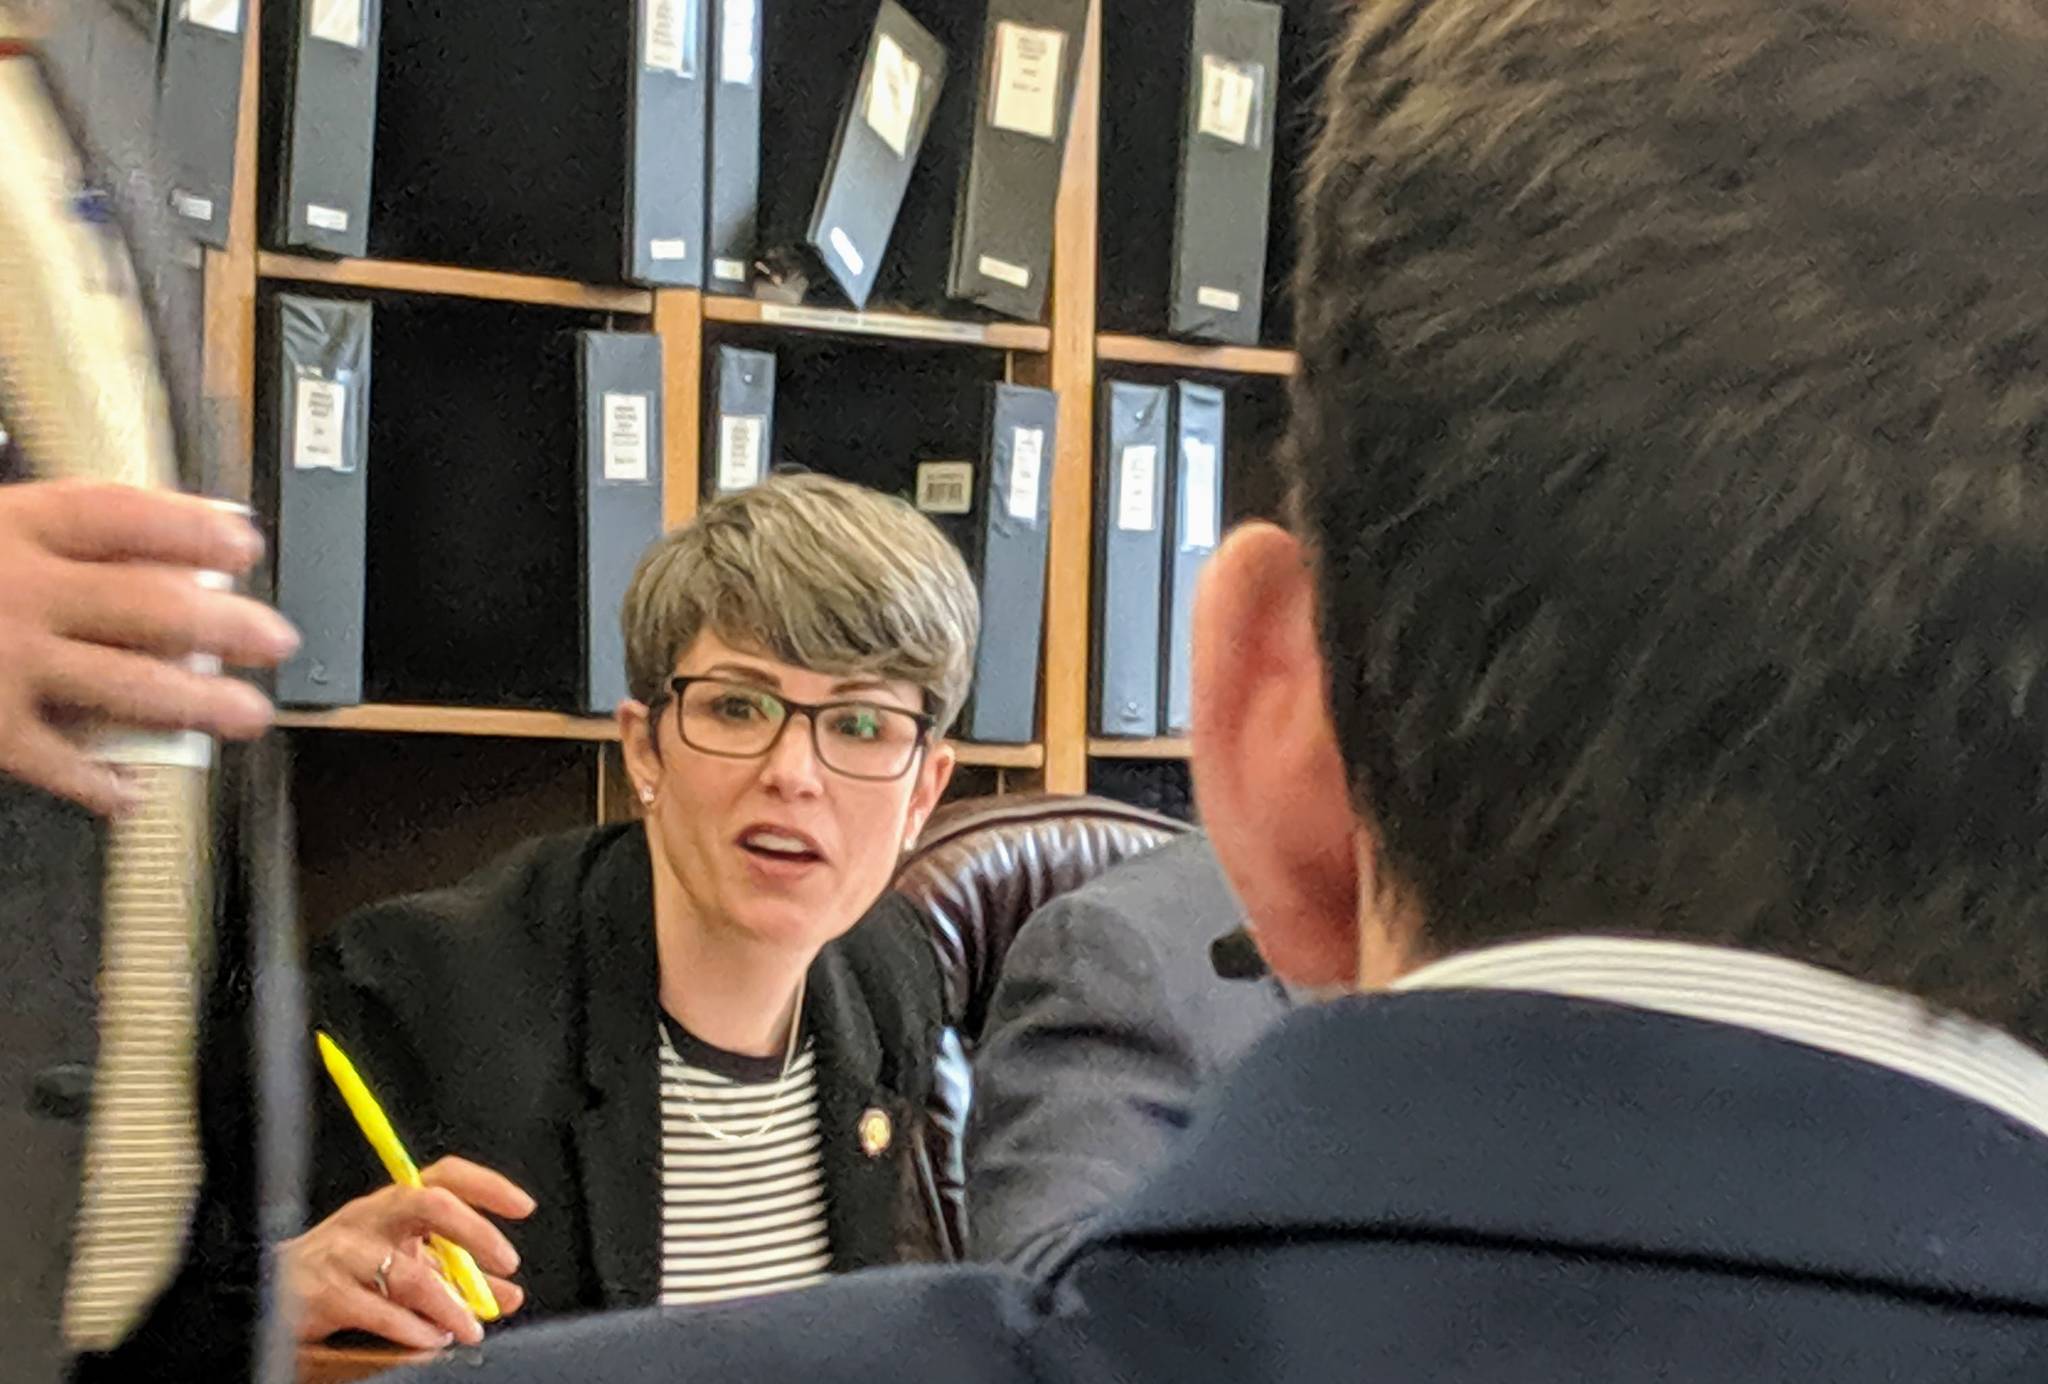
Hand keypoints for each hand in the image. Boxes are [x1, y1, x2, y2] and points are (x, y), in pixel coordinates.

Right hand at [0, 479, 298, 814]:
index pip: (118, 516)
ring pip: (124, 685)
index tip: (245, 542)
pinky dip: (96, 781)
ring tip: (246, 715)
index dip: (189, 528)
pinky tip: (130, 792)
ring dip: (195, 703)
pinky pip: (53, 761)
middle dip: (225, 626)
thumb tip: (147, 548)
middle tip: (278, 640)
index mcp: (4, 524)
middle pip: (146, 603)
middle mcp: (10, 588)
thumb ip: (38, 538)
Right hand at [283, 1156, 536, 1349]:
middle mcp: (369, 1218)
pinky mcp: (325, 1294)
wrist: (267, 1297)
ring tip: (469, 1327)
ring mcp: (344, 1254)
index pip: (444, 1177)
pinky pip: (379, 1311)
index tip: (525, 1207)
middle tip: (507, 1263)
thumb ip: (455, 1278)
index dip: (487, 1186)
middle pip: (430, 1204)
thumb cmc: (344, 1276)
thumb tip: (508, 1294)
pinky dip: (413, 1330)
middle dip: (475, 1232)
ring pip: (409, 1272)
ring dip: (450, 1304)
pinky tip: (431, 1340)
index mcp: (392, 1206)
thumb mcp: (404, 1268)